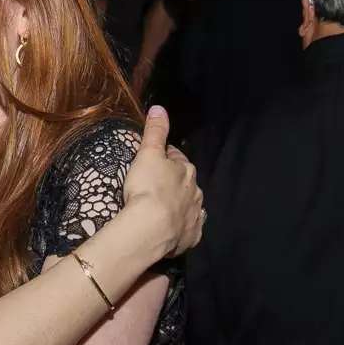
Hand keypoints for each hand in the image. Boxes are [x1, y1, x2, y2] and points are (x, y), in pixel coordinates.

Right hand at [122, 107, 204, 258]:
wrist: (152, 227)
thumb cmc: (148, 186)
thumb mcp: (148, 153)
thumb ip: (155, 131)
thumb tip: (159, 107)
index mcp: (186, 170)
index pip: (177, 158)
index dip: (166, 157)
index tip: (156, 158)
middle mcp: (195, 191)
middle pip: (186, 182)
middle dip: (176, 181)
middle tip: (158, 185)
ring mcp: (195, 215)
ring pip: (191, 205)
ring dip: (181, 204)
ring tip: (166, 207)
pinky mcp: (191, 237)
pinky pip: (190, 230)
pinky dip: (184, 227)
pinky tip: (176, 230)